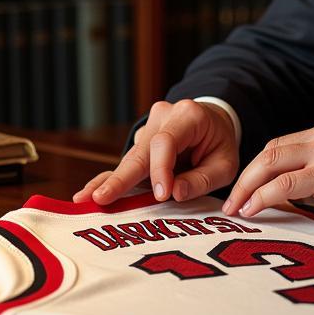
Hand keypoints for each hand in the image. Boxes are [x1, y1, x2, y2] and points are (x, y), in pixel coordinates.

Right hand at [73, 99, 238, 205]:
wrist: (214, 122)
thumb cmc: (220, 144)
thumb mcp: (226, 163)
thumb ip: (203, 179)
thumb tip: (175, 193)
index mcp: (189, 115)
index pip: (167, 142)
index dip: (161, 169)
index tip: (162, 195)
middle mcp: (163, 116)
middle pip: (140, 151)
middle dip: (121, 178)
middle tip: (101, 198)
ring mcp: (148, 128)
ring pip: (132, 159)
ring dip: (114, 182)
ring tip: (87, 199)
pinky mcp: (140, 143)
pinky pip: (127, 163)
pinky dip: (111, 179)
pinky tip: (89, 192)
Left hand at [221, 121, 313, 226]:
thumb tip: (287, 197)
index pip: (280, 146)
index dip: (257, 169)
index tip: (245, 190)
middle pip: (269, 151)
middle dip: (244, 177)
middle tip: (231, 202)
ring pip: (271, 163)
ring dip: (248, 187)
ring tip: (237, 209)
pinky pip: (284, 184)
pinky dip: (262, 196)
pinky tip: (254, 210)